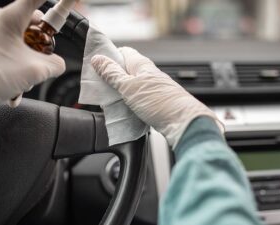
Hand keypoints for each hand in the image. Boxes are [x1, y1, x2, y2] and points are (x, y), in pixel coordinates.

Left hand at [0, 0, 64, 123]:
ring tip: (24, 81)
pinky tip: (15, 88)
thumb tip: (58, 64)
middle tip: (45, 61)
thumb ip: (55, 64)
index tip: (71, 0)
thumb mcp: (35, 70)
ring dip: (29, 64)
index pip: (37, 0)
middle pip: (33, 26)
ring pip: (23, 44)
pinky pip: (11, 54)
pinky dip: (17, 70)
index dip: (59, 2)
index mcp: (10, 17)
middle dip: (42, 47)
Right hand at [92, 47, 222, 147]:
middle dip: (111, 78)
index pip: (123, 52)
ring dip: (119, 93)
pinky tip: (123, 110)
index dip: (109, 57)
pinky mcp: (155, 103)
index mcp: (142, 64)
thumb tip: (98, 59)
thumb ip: (112, 74)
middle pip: (125, 70)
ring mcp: (152, 88)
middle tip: (100, 87)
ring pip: (130, 86)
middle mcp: (148, 74)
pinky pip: (137, 99)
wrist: (183, 122)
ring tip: (109, 101)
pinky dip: (128, 103)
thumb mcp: (129, 87)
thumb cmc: (160, 102)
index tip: (96, 66)